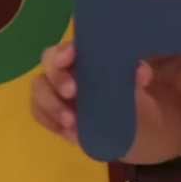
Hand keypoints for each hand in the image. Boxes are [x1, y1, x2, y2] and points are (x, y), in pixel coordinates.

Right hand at [30, 41, 152, 145]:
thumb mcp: (137, 82)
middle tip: (72, 92)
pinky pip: (42, 116)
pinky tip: (69, 133)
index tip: (69, 58)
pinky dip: (52, 123)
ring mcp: (53, 93)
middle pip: (48, 68)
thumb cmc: (129, 91)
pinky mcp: (51, 115)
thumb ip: (138, 73)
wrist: (130, 122)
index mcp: (82, 56)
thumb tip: (141, 73)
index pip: (65, 48)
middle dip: (58, 79)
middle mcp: (62, 70)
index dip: (63, 51)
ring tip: (72, 122)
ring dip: (52, 107)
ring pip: (39, 94)